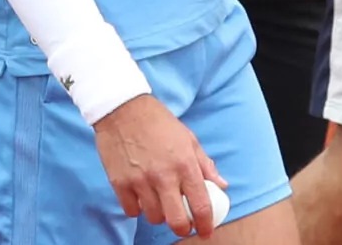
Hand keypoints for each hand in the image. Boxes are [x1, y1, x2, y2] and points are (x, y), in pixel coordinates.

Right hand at [93, 95, 225, 237]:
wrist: (124, 109)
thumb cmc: (159, 122)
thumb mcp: (189, 138)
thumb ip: (205, 165)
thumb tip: (221, 185)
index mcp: (185, 164)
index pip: (201, 204)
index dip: (205, 224)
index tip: (206, 232)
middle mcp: (164, 176)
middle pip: (176, 220)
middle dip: (183, 228)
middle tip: (183, 224)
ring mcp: (140, 181)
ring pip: (153, 217)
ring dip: (159, 215)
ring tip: (160, 202)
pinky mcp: (120, 183)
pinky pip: (132, 210)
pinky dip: (138, 208)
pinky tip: (141, 196)